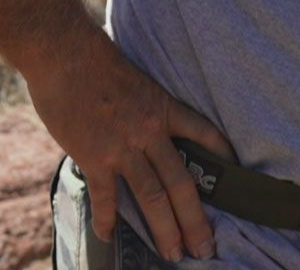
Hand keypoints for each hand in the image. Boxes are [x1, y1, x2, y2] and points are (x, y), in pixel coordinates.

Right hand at [24, 36, 235, 262]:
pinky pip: (106, 196)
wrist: (63, 51)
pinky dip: (108, 218)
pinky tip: (109, 234)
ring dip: (165, 230)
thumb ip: (141, 106)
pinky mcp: (94, 156)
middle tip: (205, 247)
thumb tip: (138, 125)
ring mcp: (122, 146)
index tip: (236, 173)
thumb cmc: (92, 56)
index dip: (223, 155)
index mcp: (162, 108)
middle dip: (196, 220)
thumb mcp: (132, 77)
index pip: (204, 134)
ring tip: (173, 254)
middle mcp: (149, 131)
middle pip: (182, 183)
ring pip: (152, 197)